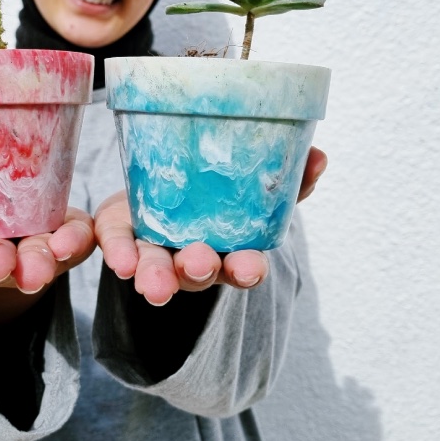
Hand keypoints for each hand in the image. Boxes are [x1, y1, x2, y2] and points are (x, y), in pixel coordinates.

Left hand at [93, 146, 327, 306]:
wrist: (167, 173)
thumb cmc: (221, 188)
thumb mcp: (258, 181)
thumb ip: (290, 176)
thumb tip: (320, 157)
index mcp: (230, 247)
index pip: (243, 266)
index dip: (247, 269)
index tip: (249, 268)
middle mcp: (193, 255)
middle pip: (197, 272)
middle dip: (198, 270)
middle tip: (198, 263)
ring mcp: (156, 247)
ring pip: (156, 268)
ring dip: (157, 276)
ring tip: (153, 282)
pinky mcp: (123, 233)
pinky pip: (119, 245)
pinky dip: (119, 252)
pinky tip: (120, 262)